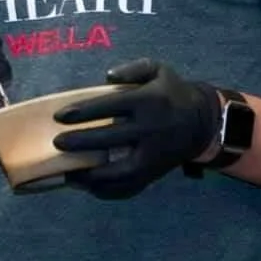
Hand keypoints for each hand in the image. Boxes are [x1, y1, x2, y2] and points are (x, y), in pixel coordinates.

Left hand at [51, 58, 221, 199]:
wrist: (203, 123)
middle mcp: (151, 129)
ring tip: (68, 172)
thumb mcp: (158, 70)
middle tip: (58, 143)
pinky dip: (109, 191)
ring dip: (92, 174)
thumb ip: (133, 69)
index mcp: (148, 102)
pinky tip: (88, 187)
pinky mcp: (155, 172)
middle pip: (110, 139)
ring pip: (121, 171)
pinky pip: (131, 186)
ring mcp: (154, 155)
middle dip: (81, 142)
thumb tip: (107, 76)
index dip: (83, 112)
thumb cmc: (172, 93)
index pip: (110, 107)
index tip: (59, 117)